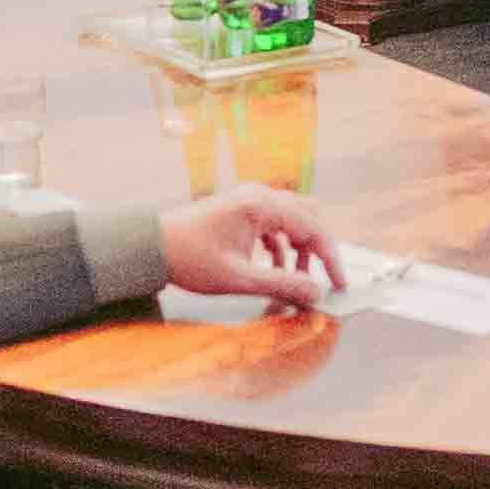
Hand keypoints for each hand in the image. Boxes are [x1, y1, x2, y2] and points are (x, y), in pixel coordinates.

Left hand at [161, 185, 340, 304]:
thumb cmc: (190, 258)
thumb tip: (314, 293)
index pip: (313, 227)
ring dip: (301, 246)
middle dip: (319, 248)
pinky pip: (275, 221)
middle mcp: (258, 195)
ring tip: (297, 277)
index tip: (338, 282)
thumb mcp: (239, 278)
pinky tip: (275, 266)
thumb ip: (281, 284)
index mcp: (261, 206)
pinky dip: (283, 243)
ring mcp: (249, 199)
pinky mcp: (240, 208)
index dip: (331, 257)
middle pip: (309, 215)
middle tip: (324, 277)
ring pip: (292, 217)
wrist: (151, 246)